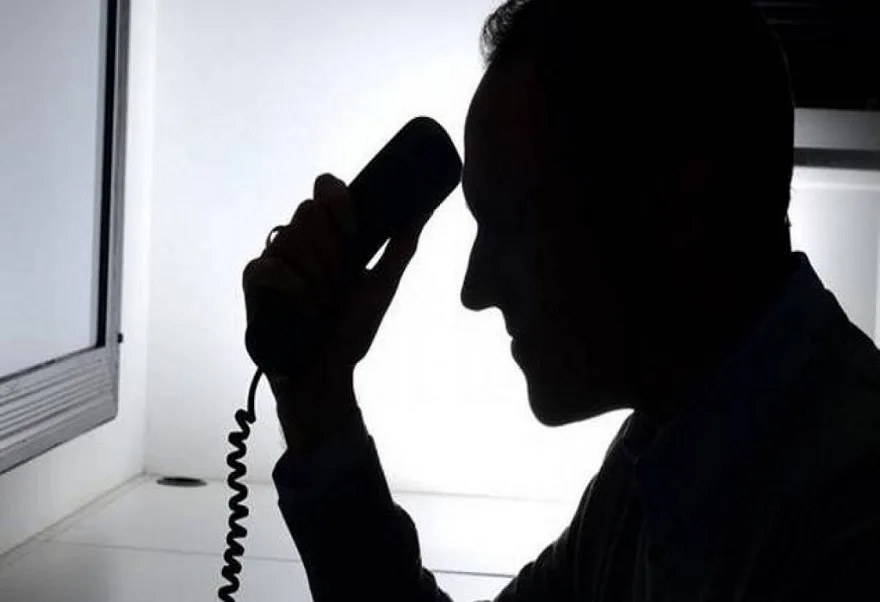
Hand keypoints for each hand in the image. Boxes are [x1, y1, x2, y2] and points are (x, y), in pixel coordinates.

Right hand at [243, 173, 428, 450]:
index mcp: (329, 236)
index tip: (354, 228)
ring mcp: (275, 259)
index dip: (337, 198)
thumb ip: (401, 247)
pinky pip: (270, 265)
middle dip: (331, 249)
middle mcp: (300, 241)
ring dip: (316, 275)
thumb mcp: (383, 286)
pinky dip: (294, 286)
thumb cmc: (352, 331)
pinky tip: (307, 307)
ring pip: (290, 237)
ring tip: (324, 304)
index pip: (325, 188)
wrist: (329, 373)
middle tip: (340, 284)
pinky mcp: (254, 281)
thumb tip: (421, 211)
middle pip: (307, 211)